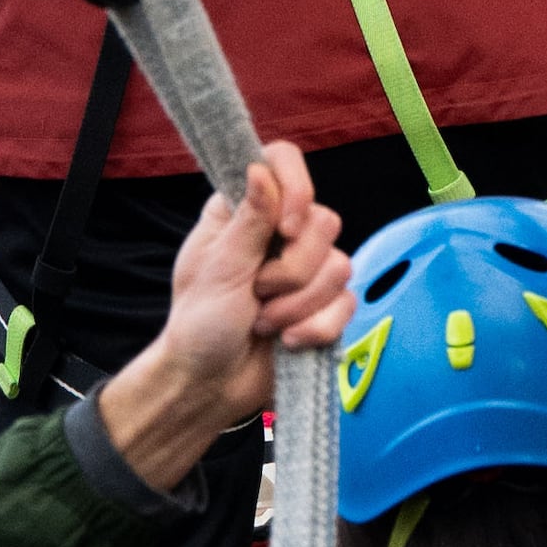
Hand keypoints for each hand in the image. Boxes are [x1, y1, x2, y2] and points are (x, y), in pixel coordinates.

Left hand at [93, 144, 349, 491]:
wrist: (210, 384)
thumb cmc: (199, 325)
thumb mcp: (217, 270)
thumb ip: (248, 221)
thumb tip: (260, 170)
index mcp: (245, 210)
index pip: (283, 162)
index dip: (296, 188)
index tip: (286, 228)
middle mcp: (280, 232)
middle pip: (323, 222)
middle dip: (290, 272)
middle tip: (255, 294)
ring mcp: (307, 269)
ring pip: (340, 267)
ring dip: (297, 307)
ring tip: (263, 322)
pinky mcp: (325, 305)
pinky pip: (346, 305)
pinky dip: (314, 329)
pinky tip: (287, 342)